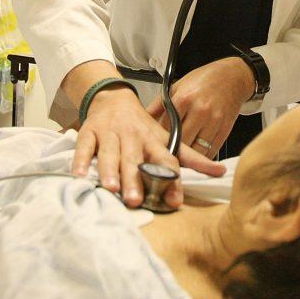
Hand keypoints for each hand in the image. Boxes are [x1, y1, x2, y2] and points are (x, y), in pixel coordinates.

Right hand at [72, 87, 225, 208]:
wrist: (114, 98)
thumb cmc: (142, 126)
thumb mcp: (167, 138)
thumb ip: (192, 158)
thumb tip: (220, 171)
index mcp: (153, 141)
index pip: (165, 160)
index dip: (171, 178)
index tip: (174, 200)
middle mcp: (132, 138)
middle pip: (134, 160)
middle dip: (134, 180)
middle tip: (135, 200)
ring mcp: (110, 134)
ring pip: (109, 154)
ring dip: (109, 171)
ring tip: (111, 189)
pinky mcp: (90, 132)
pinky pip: (84, 147)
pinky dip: (80, 160)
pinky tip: (79, 175)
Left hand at [146, 57, 253, 157]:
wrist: (233, 77)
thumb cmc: (203, 81)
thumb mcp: (177, 86)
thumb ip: (159, 105)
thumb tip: (141, 120)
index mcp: (184, 98)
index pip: (166, 127)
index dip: (159, 138)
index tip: (154, 146)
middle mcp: (200, 111)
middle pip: (181, 141)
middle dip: (172, 151)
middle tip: (164, 158)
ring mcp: (214, 121)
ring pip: (196, 150)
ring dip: (188, 157)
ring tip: (180, 160)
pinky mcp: (225, 130)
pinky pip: (210, 151)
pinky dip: (201, 157)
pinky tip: (195, 156)